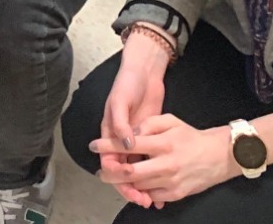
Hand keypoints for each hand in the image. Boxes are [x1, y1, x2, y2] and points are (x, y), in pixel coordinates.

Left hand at [90, 115, 234, 207]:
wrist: (218, 156)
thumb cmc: (190, 136)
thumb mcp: (170, 120)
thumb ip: (148, 125)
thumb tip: (131, 134)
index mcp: (163, 143)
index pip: (129, 145)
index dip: (108, 146)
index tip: (94, 146)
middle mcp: (165, 164)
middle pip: (130, 173)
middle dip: (111, 173)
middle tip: (101, 172)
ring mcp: (171, 181)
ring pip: (139, 186)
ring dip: (124, 184)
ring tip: (115, 178)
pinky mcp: (176, 194)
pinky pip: (152, 195)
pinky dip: (141, 191)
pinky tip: (135, 185)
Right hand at [93, 33, 171, 207]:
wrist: (145, 71)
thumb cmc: (127, 84)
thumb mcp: (120, 101)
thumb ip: (121, 123)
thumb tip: (125, 145)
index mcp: (110, 132)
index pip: (109, 162)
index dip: (116, 177)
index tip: (128, 187)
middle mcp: (121, 140)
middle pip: (123, 170)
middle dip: (131, 187)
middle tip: (144, 200)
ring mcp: (136, 140)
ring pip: (137, 169)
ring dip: (143, 184)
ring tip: (154, 199)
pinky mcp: (150, 138)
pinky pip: (150, 161)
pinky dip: (154, 174)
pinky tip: (163, 186)